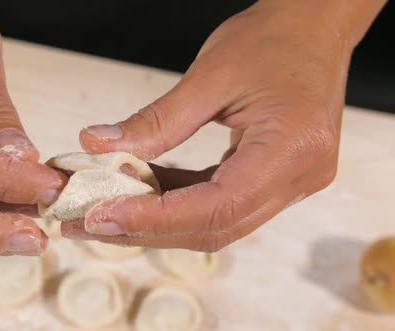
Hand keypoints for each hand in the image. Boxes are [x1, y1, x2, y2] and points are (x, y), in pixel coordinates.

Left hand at [64, 2, 356, 250]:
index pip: (217, 205)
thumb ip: (155, 121)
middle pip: (214, 226)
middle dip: (147, 228)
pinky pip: (219, 203)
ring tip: (106, 211)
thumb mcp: (210, 74)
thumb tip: (99, 145)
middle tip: (90, 221)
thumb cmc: (273, 40)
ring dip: (157, 220)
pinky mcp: (275, 180)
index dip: (155, 217)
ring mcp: (290, 184)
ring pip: (215, 222)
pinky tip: (140, 192)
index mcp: (293, 148)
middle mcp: (299, 177)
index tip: (102, 216)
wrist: (312, 30)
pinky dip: (176, 202)